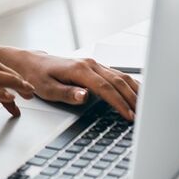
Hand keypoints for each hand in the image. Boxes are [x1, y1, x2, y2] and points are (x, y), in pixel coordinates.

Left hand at [18, 52, 139, 119]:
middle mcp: (90, 64)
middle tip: (143, 116)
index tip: (129, 115)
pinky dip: (130, 84)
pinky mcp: (96, 67)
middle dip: (132, 99)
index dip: (119, 102)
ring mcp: (94, 64)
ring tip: (146, 107)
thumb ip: (67, 94)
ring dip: (134, 91)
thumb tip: (85, 96)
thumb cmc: (38, 76)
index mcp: (79, 69)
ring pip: (121, 76)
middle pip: (118, 81)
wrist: (32, 63)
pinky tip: (138, 93)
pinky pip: (118, 75)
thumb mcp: (47, 89)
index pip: (105, 87)